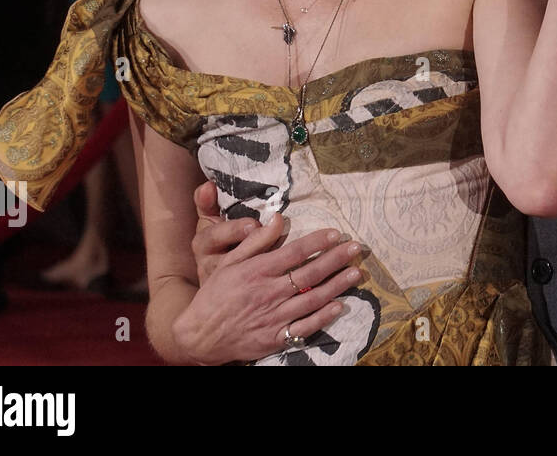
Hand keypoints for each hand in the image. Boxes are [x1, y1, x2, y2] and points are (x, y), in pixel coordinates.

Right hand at [176, 183, 365, 363]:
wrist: (200, 336)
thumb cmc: (215, 295)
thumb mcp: (228, 263)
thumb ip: (255, 241)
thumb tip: (278, 218)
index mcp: (257, 271)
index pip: (295, 252)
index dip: (318, 242)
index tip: (336, 234)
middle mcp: (269, 292)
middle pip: (310, 273)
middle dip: (336, 259)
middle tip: (356, 248)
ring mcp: (274, 316)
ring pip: (313, 298)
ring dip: (337, 285)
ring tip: (355, 273)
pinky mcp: (276, 337)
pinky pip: (305, 327)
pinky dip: (323, 317)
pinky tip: (339, 306)